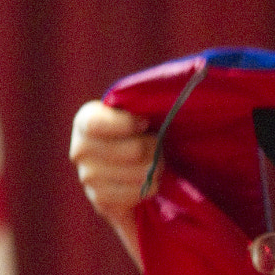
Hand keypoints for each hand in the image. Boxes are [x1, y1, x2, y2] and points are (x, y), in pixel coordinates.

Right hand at [69, 99, 153, 269]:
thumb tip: (194, 71)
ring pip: (140, 174)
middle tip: (157, 149)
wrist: (137, 176)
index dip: (129, 124)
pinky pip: (137, 194)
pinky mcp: (101, 203)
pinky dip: (149, 189)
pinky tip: (146, 184)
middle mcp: (79, 150)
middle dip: (155, 150)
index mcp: (86, 121)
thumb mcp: (142, 112)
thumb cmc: (144, 135)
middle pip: (133, 150)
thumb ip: (147, 100)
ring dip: (155, 170)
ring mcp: (88, 179)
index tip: (145, 124)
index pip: (100, 123)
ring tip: (153, 166)